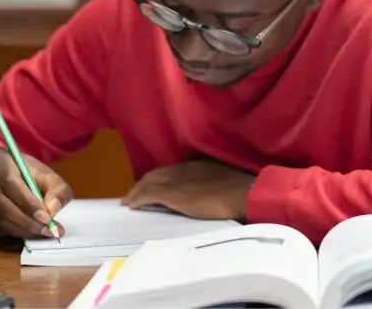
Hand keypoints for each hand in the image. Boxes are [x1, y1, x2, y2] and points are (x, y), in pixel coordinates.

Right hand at [0, 148, 73, 238]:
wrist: (6, 174)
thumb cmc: (30, 174)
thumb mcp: (48, 175)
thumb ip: (57, 189)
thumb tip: (52, 209)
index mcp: (1, 159)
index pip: (11, 183)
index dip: (28, 203)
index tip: (47, 218)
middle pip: (2, 203)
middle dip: (27, 220)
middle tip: (47, 231)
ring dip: (21, 229)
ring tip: (41, 233)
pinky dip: (13, 232)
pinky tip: (29, 233)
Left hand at [121, 160, 254, 220]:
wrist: (242, 194)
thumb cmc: (239, 191)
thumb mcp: (223, 181)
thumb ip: (211, 182)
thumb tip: (209, 191)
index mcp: (196, 165)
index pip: (170, 170)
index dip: (159, 178)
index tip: (153, 186)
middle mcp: (183, 168)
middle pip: (156, 174)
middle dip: (143, 183)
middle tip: (134, 193)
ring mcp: (176, 180)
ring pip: (149, 182)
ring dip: (137, 191)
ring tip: (129, 200)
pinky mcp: (171, 194)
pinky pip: (148, 195)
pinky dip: (138, 199)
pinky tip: (131, 206)